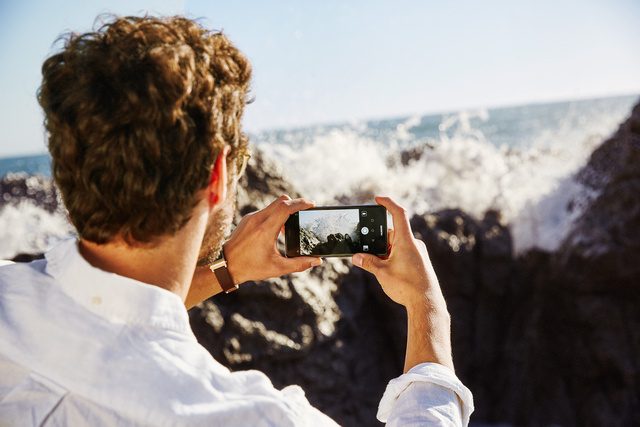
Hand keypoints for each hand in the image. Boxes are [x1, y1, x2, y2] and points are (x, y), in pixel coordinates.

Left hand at [224, 195, 321, 283]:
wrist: (226, 265)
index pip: (286, 207)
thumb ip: (299, 264)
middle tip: (305, 210)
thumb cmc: (251, 267)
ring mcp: (251, 218)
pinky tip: (277, 229)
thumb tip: (317, 261)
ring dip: (285, 210)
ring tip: (290, 226)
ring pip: (273, 205)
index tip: (311, 204)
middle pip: (281, 200)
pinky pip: (265, 211)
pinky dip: (274, 215)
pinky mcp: (247, 219)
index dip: (301, 203)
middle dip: (296, 203)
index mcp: (266, 230)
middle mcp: (258, 220)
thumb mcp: (277, 268)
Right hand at [352, 196, 453, 372]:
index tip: (377, 199)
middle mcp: (413, 244)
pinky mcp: (418, 261)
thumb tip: (356, 257)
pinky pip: (402, 253)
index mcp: (406, 241)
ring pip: (396, 244)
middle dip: (378, 240)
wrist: (426, 303)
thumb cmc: (407, 287)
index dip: (388, 203)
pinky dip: (391, 257)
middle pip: (392, 232)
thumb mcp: (382, 273)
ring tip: (378, 266)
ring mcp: (417, 253)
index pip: (398, 214)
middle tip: (367, 250)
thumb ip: (367, 262)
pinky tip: (387, 271)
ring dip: (385, 251)